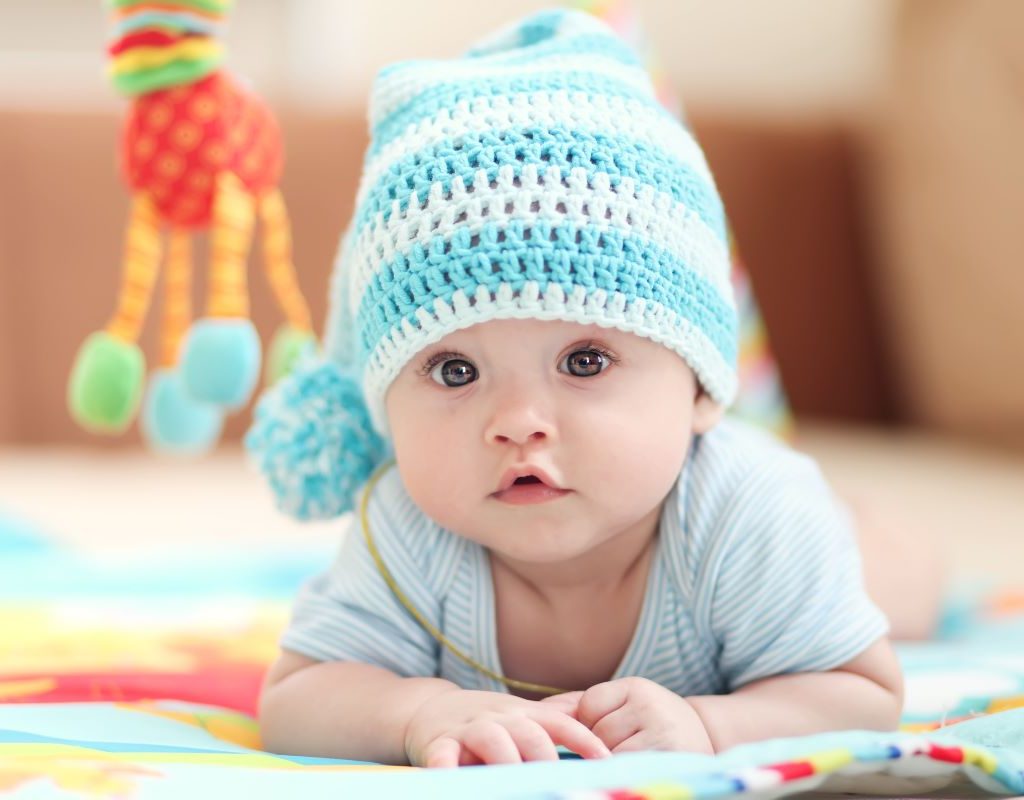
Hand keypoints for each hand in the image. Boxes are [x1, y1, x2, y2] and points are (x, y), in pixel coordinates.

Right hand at [404, 688, 610, 767]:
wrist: (429, 709)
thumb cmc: (486, 722)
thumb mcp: (519, 718)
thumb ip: (553, 727)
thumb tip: (598, 743)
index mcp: (524, 714)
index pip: (561, 722)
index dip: (584, 739)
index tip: (605, 761)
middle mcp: (500, 718)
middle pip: (529, 732)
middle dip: (546, 758)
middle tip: (559, 785)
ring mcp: (469, 729)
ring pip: (492, 739)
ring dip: (506, 761)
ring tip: (515, 783)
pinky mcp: (438, 743)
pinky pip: (442, 754)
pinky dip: (446, 766)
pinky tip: (451, 778)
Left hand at [541, 677, 713, 754]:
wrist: (706, 742)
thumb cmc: (651, 725)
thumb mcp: (622, 705)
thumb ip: (579, 705)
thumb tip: (533, 711)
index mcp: (636, 687)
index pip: (587, 707)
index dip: (589, 725)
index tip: (609, 732)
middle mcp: (650, 704)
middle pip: (597, 733)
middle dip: (601, 748)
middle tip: (626, 748)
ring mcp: (662, 732)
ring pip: (610, 754)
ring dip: (615, 763)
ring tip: (636, 758)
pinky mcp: (669, 757)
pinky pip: (626, 769)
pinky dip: (624, 773)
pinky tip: (636, 769)